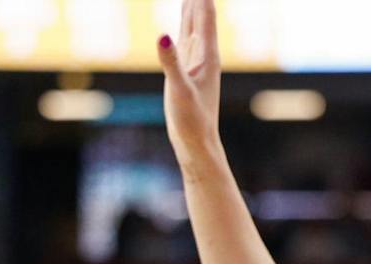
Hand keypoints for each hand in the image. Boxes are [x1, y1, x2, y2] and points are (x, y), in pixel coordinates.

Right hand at [157, 0, 222, 166]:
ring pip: (195, 24)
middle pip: (202, 16)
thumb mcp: (179, 90)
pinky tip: (187, 16)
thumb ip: (171, 62)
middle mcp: (205, 55)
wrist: (197, 142)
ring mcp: (196, 60)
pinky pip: (187, 36)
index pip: (206, 16)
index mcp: (208, 57)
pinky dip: (186, 21)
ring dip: (194, 4)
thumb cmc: (192, 120)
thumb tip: (162, 36)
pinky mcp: (187, 68)